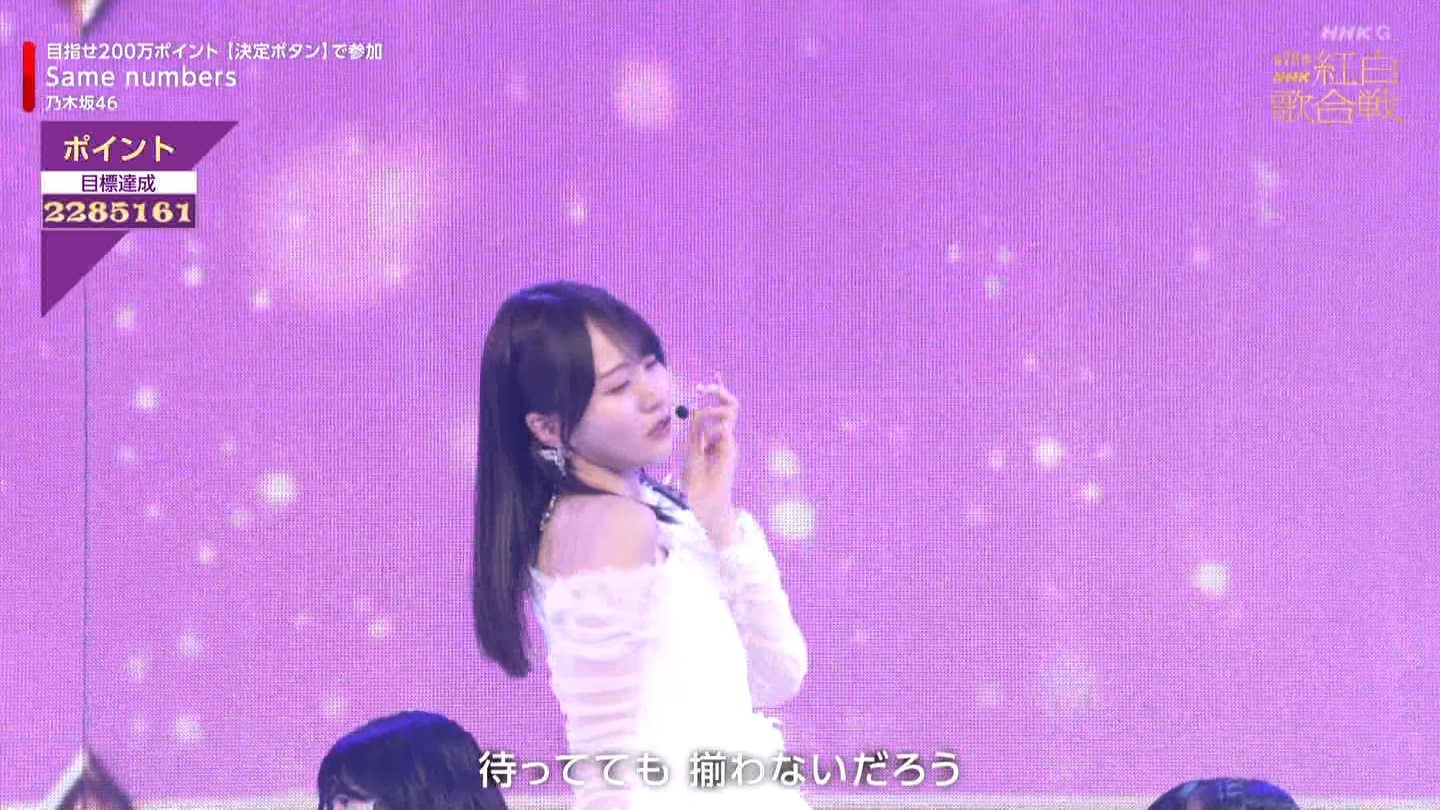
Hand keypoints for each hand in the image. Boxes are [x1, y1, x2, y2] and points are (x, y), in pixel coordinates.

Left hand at [680, 372, 739, 537]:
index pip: (721, 406)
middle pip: (731, 404)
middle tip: (704, 386)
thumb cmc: (694, 479)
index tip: (714, 372)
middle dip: (719, 390)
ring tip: (699, 417)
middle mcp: (725, 436)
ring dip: (713, 407)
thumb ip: (694, 429)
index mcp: (715, 434)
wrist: (701, 501)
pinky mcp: (730, 450)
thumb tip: (693, 407)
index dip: (720, 389)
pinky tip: (704, 439)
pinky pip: (724, 428)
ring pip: (729, 411)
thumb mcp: (690, 447)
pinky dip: (712, 426)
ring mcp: (729, 442)